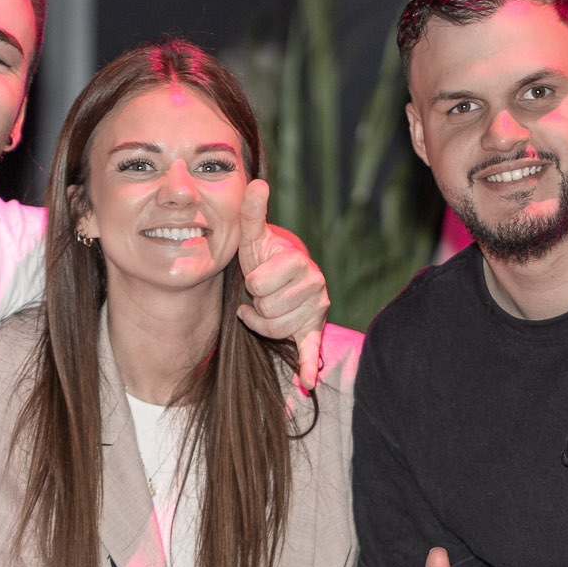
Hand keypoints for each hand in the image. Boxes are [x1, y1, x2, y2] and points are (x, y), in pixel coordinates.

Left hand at [233, 179, 327, 391]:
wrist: (279, 275)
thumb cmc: (262, 257)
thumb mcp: (253, 238)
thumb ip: (252, 214)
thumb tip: (257, 183)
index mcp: (299, 262)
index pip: (259, 285)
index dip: (250, 284)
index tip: (254, 277)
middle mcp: (315, 284)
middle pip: (268, 310)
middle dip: (257, 304)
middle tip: (260, 293)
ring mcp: (316, 308)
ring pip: (277, 330)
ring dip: (264, 323)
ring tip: (266, 308)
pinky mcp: (314, 330)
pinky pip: (312, 351)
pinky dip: (308, 367)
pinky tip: (306, 383)